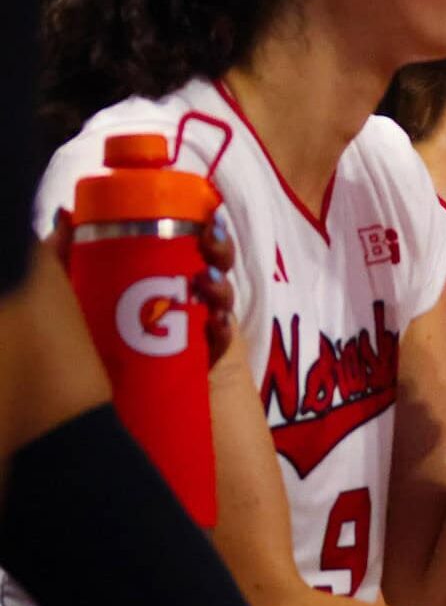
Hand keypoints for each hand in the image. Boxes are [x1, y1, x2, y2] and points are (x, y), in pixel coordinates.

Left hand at [52, 210, 236, 365]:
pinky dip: (223, 329)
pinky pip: (222, 340)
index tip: (206, 219)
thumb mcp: (69, 286)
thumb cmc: (81, 333)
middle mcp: (184, 294)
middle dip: (220, 249)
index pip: (193, 242)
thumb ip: (64, 253)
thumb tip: (65, 215)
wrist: (91, 390)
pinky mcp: (203, 356)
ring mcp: (197, 325)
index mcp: (161, 272)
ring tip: (208, 281)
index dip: (205, 228)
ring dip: (221, 286)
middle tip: (210, 240)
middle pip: (215, 264)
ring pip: (222, 297)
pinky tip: (215, 321)